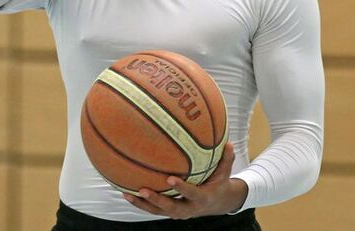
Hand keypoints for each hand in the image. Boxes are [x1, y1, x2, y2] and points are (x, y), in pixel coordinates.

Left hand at [122, 142, 247, 219]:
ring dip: (142, 203)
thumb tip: (229, 142)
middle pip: (171, 207)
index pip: (191, 194)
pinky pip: (152, 209)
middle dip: (157, 200)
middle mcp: (189, 208)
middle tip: (144, 189)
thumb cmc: (218, 183)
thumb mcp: (225, 173)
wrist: (216, 204)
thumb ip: (226, 159)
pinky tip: (126, 191)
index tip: (170, 179)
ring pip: (157, 211)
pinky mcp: (169, 211)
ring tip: (127, 193)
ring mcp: (178, 212)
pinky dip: (140, 202)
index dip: (181, 188)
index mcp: (202, 198)